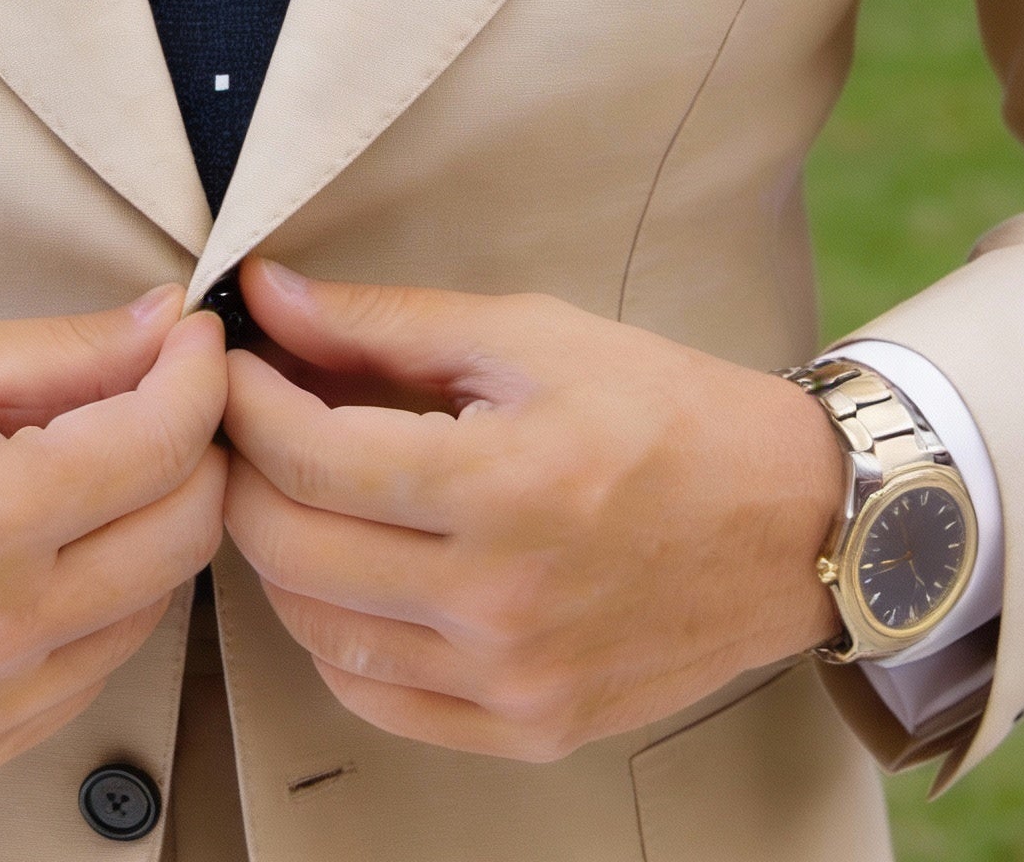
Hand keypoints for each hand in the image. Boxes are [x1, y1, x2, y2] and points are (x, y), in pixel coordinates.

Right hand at [0, 288, 227, 782]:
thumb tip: (166, 326)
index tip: (195, 343)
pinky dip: (100, 602)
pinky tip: (50, 550)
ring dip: (151, 528)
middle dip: (195, 449)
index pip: (161, 445)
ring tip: (96, 468)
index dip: (199, 376)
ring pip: (152, 608)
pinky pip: (91, 672)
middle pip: (184, 534)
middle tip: (163, 396)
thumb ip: (62, 352)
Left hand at [220, 260, 843, 760]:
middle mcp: (502, 600)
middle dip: (244, 472)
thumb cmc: (666, 413)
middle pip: (292, 548)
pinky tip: (349, 572)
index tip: (233, 364)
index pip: (310, 457)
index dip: (246, 401)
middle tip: (249, 421)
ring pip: (316, 631)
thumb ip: (384, 322)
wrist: (790, 523)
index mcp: (505, 486)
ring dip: (279, 554)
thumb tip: (270, 296)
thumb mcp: (528, 336)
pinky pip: (375, 699)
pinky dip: (334, 635)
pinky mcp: (528, 727)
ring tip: (296, 489)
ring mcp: (513, 678)